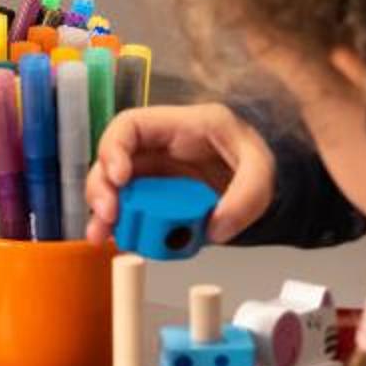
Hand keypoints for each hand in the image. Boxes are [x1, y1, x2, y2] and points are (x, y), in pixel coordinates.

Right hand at [83, 102, 274, 243]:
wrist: (257, 181)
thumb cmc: (254, 161)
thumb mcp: (263, 171)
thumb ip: (246, 197)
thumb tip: (215, 229)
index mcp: (180, 125)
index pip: (131, 125)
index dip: (114, 148)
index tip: (119, 178)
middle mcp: (157, 148)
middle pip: (110, 159)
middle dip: (102, 187)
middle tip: (108, 215)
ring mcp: (152, 175)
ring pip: (112, 189)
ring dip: (104, 213)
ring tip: (102, 236)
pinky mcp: (152, 200)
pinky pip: (128, 211)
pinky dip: (121, 227)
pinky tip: (118, 240)